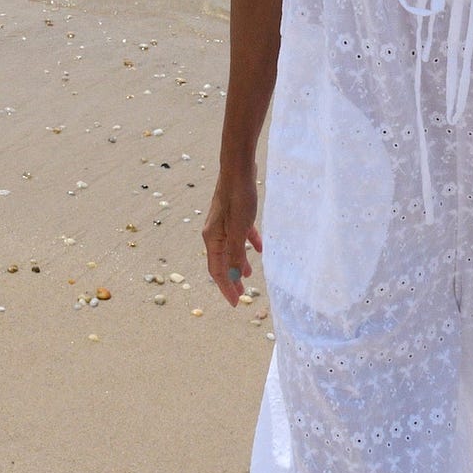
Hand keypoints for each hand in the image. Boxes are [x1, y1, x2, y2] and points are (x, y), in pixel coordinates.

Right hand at [203, 165, 262, 308]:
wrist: (238, 168)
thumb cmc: (238, 198)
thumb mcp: (238, 230)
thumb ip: (235, 254)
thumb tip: (232, 277)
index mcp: (212, 238)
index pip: (217, 270)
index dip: (225, 288)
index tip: (235, 303)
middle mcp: (215, 232)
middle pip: (222, 261)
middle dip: (231, 279)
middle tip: (242, 295)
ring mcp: (224, 223)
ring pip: (231, 249)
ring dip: (239, 263)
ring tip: (248, 274)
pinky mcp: (235, 213)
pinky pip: (241, 234)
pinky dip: (248, 243)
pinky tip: (259, 248)